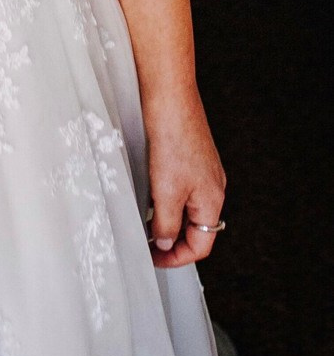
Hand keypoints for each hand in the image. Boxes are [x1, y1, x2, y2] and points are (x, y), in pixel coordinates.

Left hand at [143, 87, 226, 268]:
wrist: (169, 97)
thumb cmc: (173, 140)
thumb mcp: (166, 191)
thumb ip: (167, 223)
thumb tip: (166, 245)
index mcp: (212, 201)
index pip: (201, 245)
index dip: (177, 258)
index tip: (153, 258)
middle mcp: (212, 187)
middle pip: (195, 228)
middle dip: (171, 239)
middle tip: (145, 242)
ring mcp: (202, 171)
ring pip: (186, 207)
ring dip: (166, 218)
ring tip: (143, 220)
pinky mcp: (190, 156)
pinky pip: (181, 188)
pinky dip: (165, 197)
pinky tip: (148, 192)